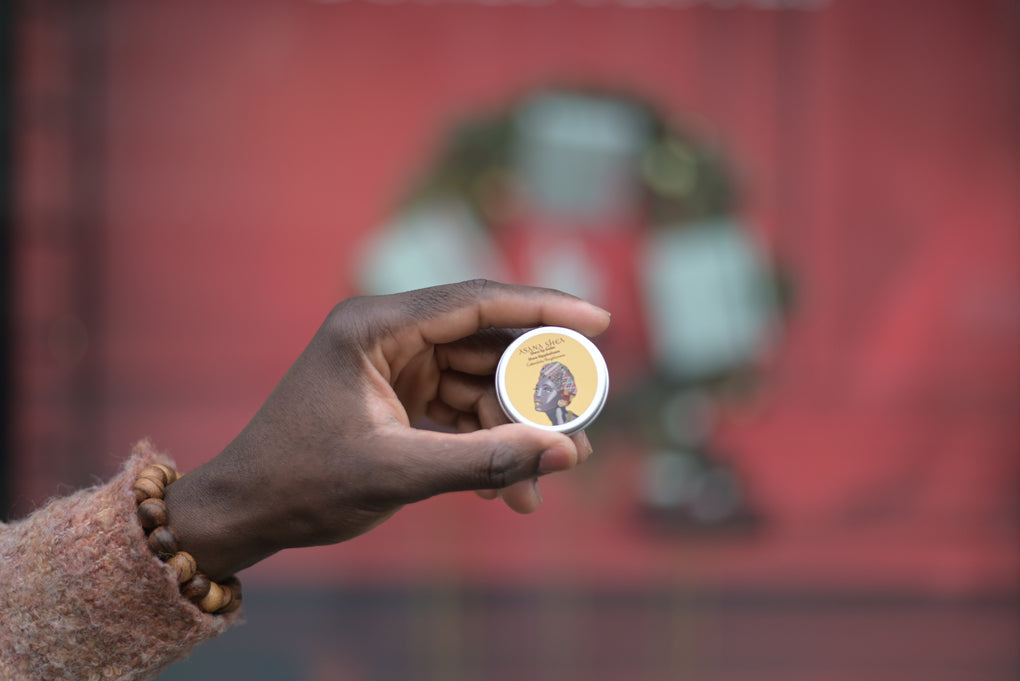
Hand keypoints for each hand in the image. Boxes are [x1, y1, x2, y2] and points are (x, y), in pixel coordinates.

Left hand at [163, 280, 610, 579]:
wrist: (244, 514)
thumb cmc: (302, 485)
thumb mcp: (398, 473)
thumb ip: (486, 460)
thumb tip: (568, 452)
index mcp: (374, 326)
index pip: (476, 300)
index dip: (544, 309)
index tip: (598, 320)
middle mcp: (387, 333)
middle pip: (487, 344)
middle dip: (532, 396)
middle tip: (575, 435)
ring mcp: (394, 364)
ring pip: (479, 383)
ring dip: (510, 432)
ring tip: (532, 491)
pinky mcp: (398, 395)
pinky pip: (460, 408)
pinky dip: (485, 443)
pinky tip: (505, 489)